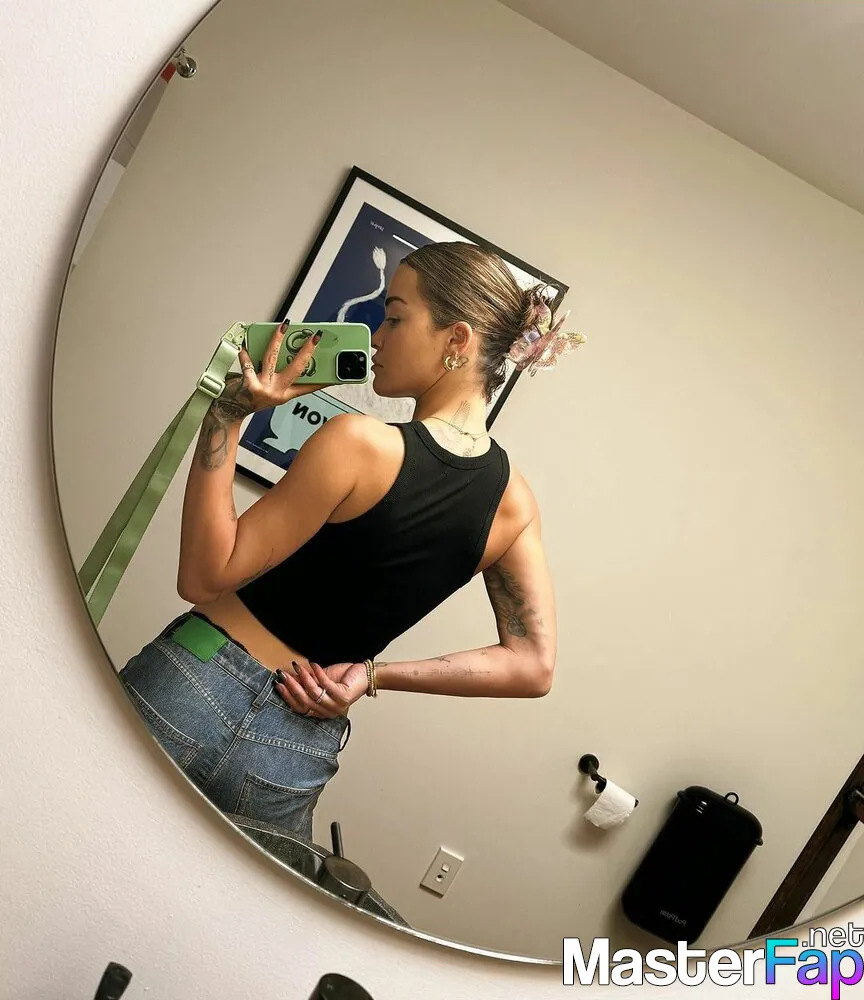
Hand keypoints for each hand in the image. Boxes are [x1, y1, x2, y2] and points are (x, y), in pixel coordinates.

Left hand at [210, 321, 328, 423]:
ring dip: (278, 340)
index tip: (336, 372)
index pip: (308, 387)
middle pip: (296, 368)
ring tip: (284, 326)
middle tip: (315, 336)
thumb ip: (278, 377)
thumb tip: (285, 351)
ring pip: (272, 359)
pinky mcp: (248, 384)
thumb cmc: (248, 399)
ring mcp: (264, 388)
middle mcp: (276, 393)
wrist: (228, 413)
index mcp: (284, 396)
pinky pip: (248, 364)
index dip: (323, 379)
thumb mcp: (269, 392)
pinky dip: (245, 354)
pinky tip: (244, 344)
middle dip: (307, 350)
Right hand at [273, 660, 368, 718]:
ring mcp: (336, 706)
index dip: (288, 696)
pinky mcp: (343, 697)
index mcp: (320, 711)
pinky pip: (326, 685)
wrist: (365, 675)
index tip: (278, 684)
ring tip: (297, 667)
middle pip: (304, 701)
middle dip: (292, 686)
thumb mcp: (320, 680)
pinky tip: (313, 664)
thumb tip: (287, 675)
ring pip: (313, 693)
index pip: (299, 707)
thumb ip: (306, 681)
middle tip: (283, 674)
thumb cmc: (343, 678)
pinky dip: (318, 673)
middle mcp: (327, 712)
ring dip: (303, 678)